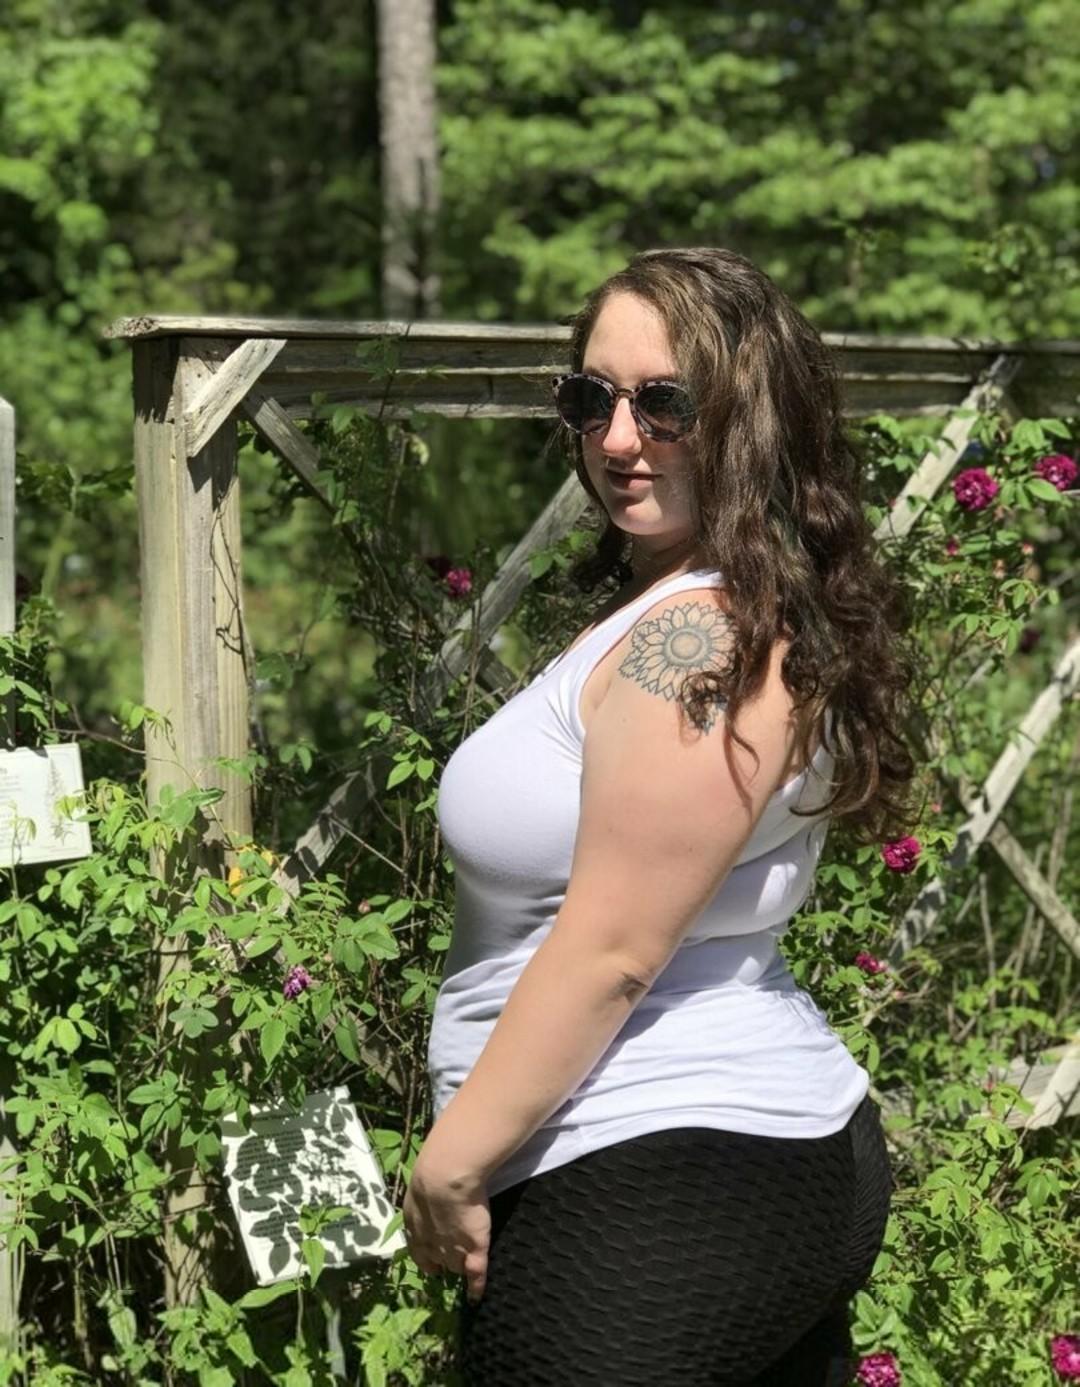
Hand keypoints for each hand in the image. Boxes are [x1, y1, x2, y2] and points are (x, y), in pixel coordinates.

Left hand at [403, 1150, 491, 1304]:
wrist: (444, 1178)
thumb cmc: (432, 1174)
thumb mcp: (420, 1186)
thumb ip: (424, 1196)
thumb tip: (430, 1187)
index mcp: (415, 1229)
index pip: (419, 1253)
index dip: (426, 1259)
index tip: (431, 1265)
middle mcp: (431, 1245)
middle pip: (438, 1260)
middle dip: (443, 1262)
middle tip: (451, 1264)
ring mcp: (453, 1250)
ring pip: (456, 1266)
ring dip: (459, 1269)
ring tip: (466, 1273)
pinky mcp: (474, 1250)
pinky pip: (476, 1275)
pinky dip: (476, 1288)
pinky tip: (476, 1298)